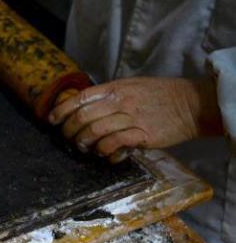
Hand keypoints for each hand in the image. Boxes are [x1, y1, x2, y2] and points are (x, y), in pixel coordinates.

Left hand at [48, 77, 222, 162]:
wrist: (192, 104)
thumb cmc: (160, 96)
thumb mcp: (132, 87)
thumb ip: (109, 96)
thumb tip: (83, 108)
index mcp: (115, 88)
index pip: (80, 98)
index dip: (61, 110)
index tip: (51, 120)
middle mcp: (120, 101)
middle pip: (82, 117)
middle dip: (69, 131)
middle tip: (70, 139)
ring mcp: (131, 117)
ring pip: (95, 131)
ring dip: (85, 143)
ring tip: (87, 148)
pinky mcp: (143, 134)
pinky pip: (114, 144)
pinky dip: (105, 152)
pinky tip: (107, 155)